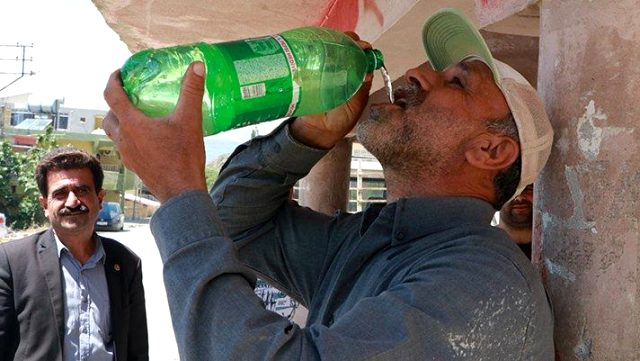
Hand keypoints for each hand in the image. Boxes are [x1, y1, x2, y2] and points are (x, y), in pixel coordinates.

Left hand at [103, 62, 207, 202]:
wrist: (182, 192)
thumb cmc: (183, 156)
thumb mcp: (190, 119)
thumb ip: (191, 90)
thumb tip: (196, 65)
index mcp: (131, 124)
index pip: (111, 95)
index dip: (113, 80)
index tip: (120, 72)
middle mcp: (124, 139)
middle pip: (109, 116)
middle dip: (115, 103)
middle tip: (130, 95)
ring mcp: (128, 155)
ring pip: (115, 133)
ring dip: (121, 122)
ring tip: (139, 116)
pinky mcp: (135, 167)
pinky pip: (126, 147)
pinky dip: (131, 138)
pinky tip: (150, 139)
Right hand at [290, 32, 373, 148]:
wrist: (316, 131)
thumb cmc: (339, 120)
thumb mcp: (356, 103)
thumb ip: (362, 87)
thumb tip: (369, 69)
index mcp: (354, 77)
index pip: (360, 56)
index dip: (363, 49)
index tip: (364, 47)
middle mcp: (340, 70)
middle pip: (346, 48)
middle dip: (349, 42)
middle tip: (350, 43)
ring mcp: (324, 69)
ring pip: (330, 48)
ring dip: (334, 41)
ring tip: (335, 41)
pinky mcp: (309, 71)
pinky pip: (313, 56)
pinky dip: (316, 47)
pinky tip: (319, 45)